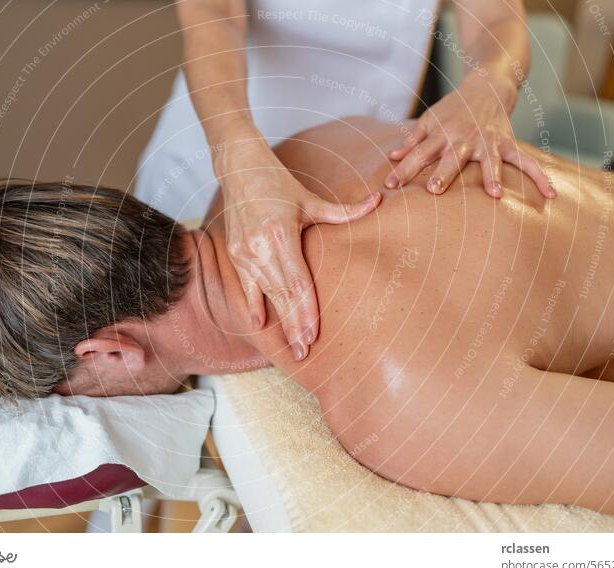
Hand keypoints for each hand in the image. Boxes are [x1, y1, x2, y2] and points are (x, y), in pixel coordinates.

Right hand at [217, 140, 381, 359]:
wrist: (238, 168)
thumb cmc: (277, 182)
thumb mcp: (309, 198)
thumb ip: (343, 210)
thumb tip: (378, 200)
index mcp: (281, 235)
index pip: (297, 282)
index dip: (306, 311)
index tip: (314, 335)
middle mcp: (260, 248)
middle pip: (282, 296)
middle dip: (295, 326)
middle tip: (304, 353)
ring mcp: (244, 253)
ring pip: (266, 295)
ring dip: (279, 321)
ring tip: (291, 346)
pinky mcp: (234, 254)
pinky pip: (246, 287)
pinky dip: (253, 306)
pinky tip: (261, 325)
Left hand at [386, 72, 555, 198]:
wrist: (487, 84)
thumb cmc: (452, 108)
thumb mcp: (428, 120)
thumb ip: (412, 140)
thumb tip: (393, 156)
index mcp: (440, 135)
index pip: (417, 154)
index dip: (403, 169)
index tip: (389, 186)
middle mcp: (463, 138)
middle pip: (450, 158)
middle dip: (443, 174)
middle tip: (434, 190)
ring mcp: (487, 140)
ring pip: (489, 160)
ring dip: (492, 176)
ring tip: (495, 195)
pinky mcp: (507, 142)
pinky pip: (525, 161)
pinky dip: (538, 176)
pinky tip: (550, 194)